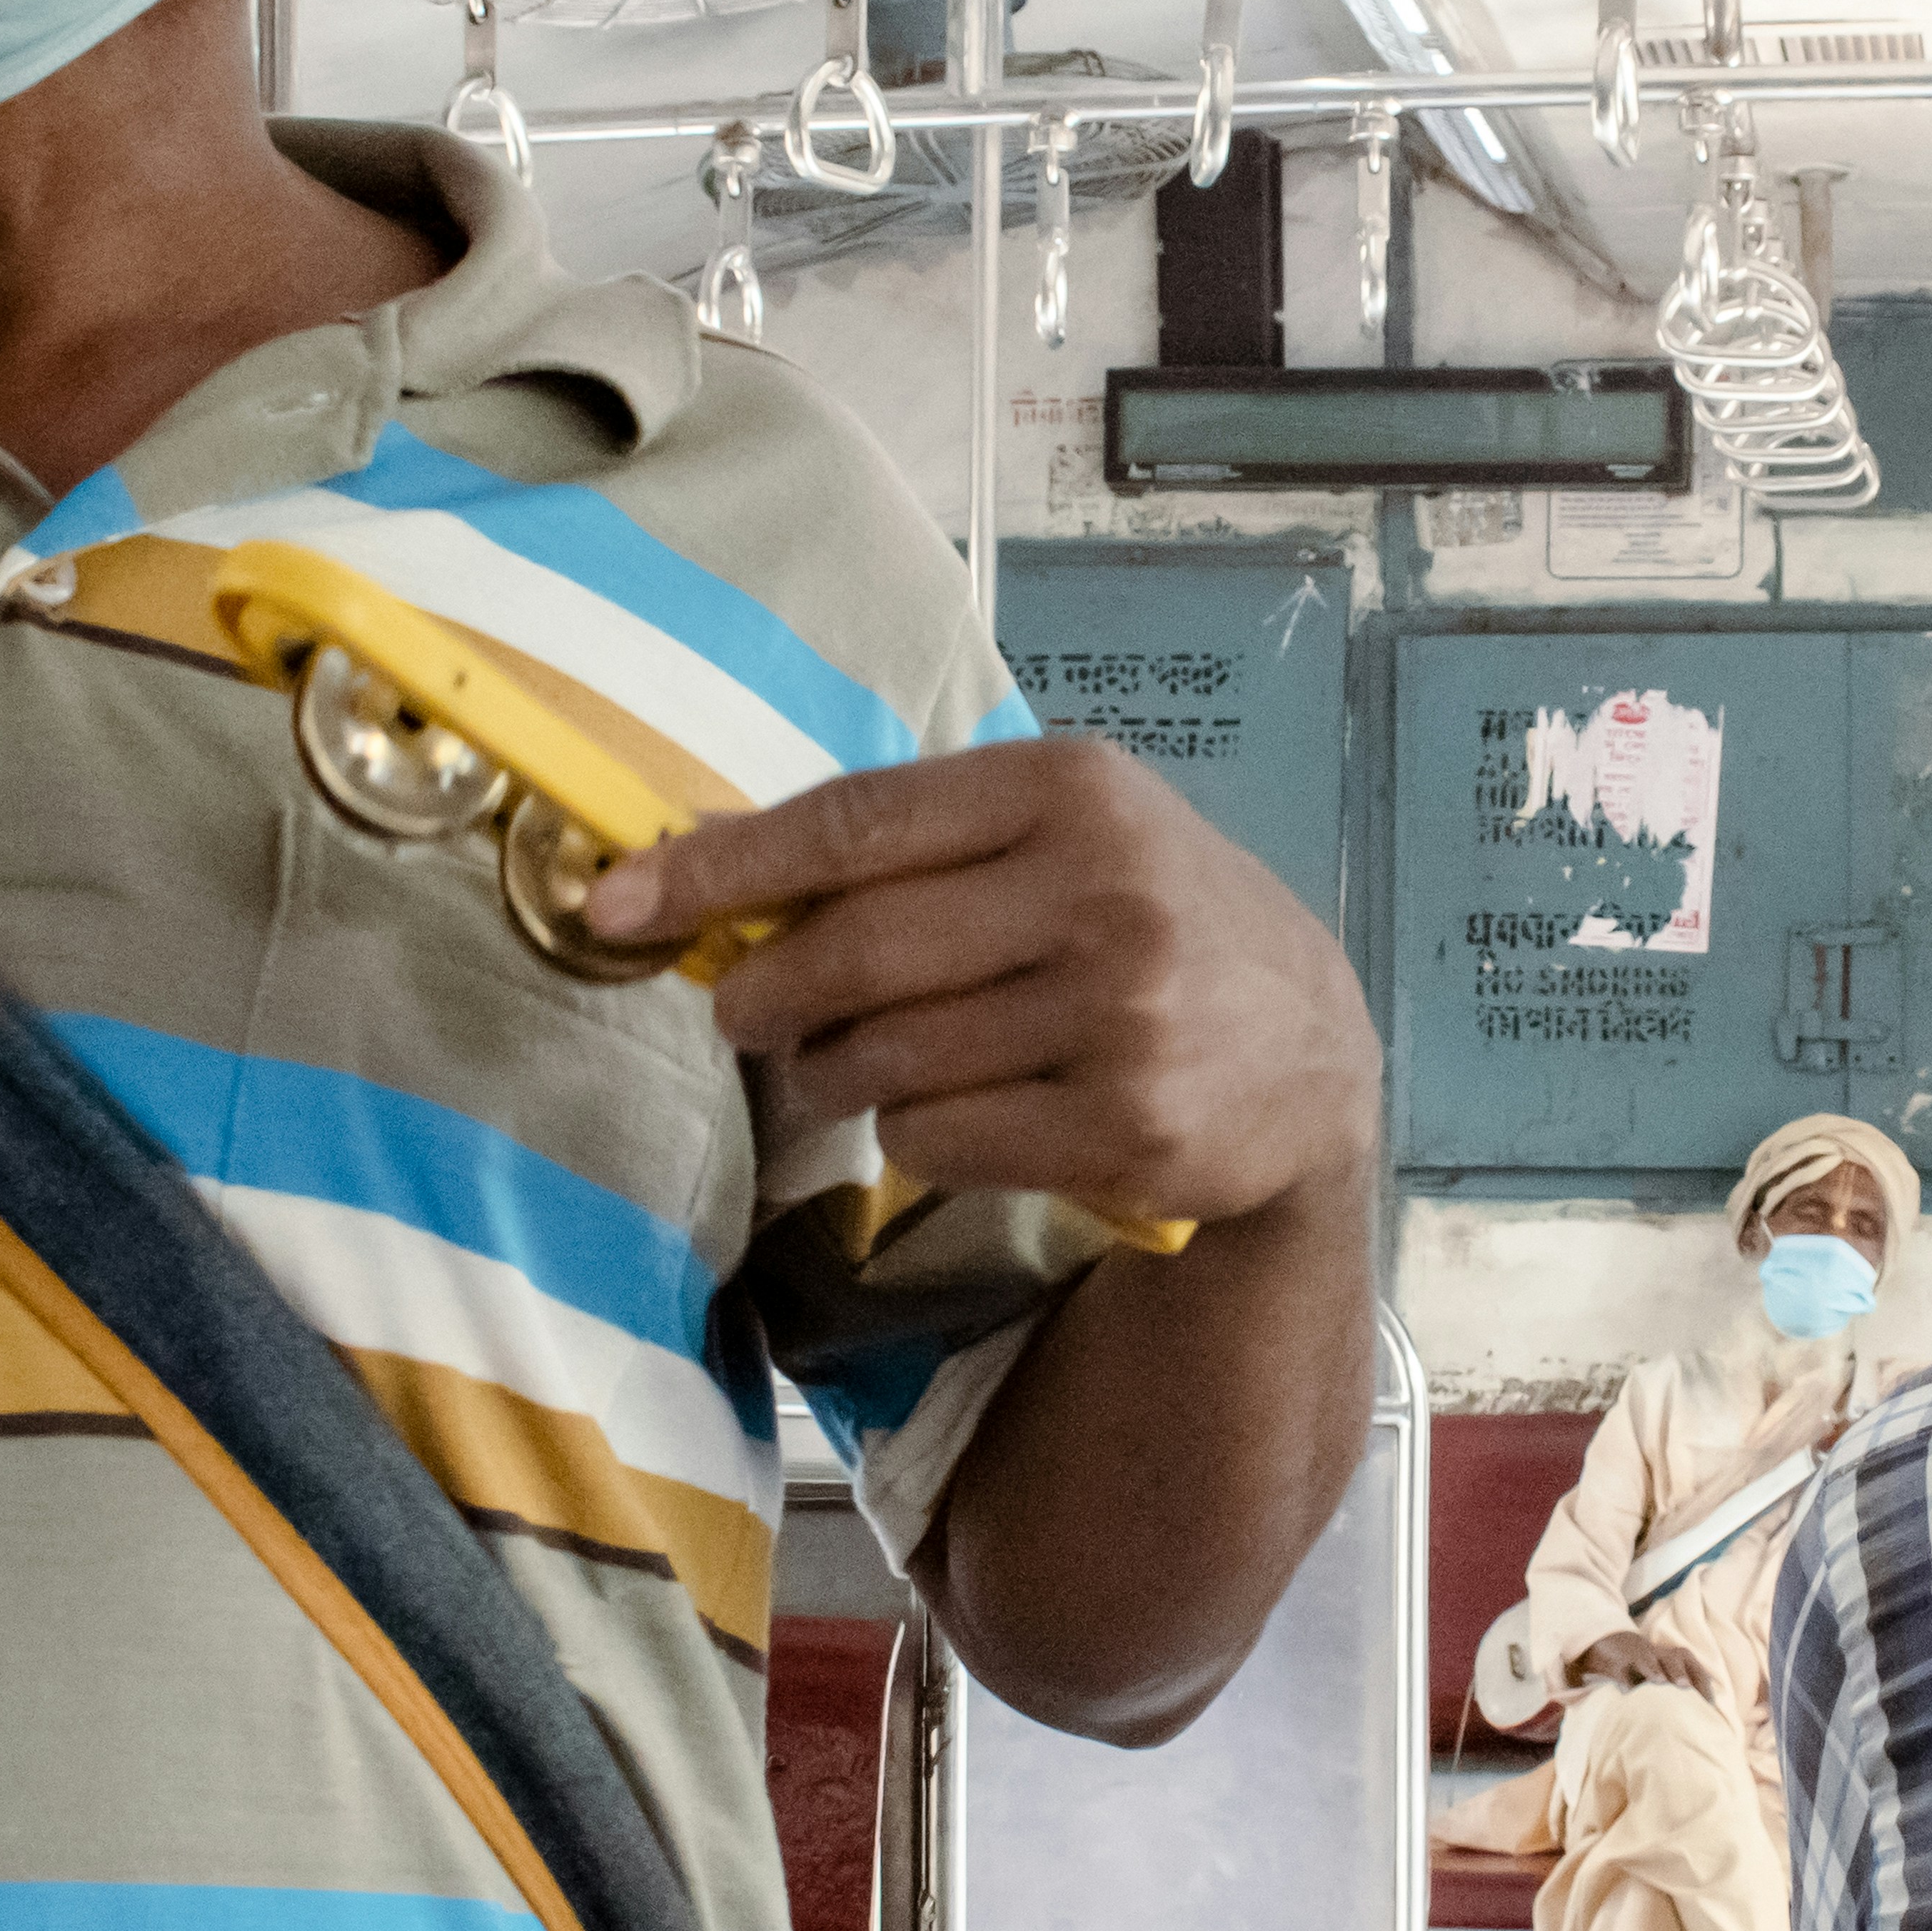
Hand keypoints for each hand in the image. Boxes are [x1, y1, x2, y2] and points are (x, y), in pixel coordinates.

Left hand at [585, 739, 1377, 1226]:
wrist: (1312, 1053)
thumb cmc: (1149, 920)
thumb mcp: (1061, 834)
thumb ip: (908, 838)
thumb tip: (701, 854)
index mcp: (1070, 791)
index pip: (854, 821)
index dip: (722, 867)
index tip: (620, 903)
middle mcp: (1103, 893)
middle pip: (857, 950)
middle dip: (765, 989)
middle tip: (740, 1009)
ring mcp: (1121, 1017)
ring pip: (887, 1057)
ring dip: (833, 1072)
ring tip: (845, 1066)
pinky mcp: (1126, 1129)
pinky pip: (939, 1139)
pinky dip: (912, 1135)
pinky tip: (955, 1113)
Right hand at [1572, 1629, 1715, 1699]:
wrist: (1605, 1642)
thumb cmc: (1640, 1666)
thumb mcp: (1659, 1671)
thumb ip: (1677, 1688)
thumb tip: (1702, 1712)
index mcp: (1668, 1657)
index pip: (1691, 1663)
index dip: (1701, 1680)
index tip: (1709, 1703)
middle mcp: (1654, 1654)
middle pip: (1672, 1658)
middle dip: (1679, 1672)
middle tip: (1685, 1688)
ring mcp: (1632, 1656)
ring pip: (1646, 1658)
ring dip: (1653, 1669)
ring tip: (1659, 1682)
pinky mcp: (1612, 1662)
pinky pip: (1617, 1669)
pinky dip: (1621, 1678)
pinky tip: (1625, 1691)